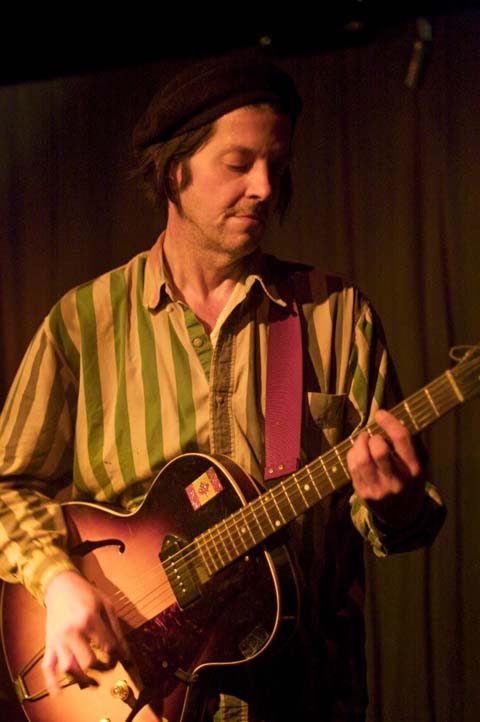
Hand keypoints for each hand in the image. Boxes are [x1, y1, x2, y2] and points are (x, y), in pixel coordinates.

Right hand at [42, 569, 125, 694]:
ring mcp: (59, 639)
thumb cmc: (86, 594)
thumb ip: (116, 629)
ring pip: (69, 667)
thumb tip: (126, 651)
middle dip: (102, 669)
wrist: (61, 585)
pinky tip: (59, 692)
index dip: (117, 656)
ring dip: (81, 679)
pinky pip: (48, 667)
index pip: (108, 647)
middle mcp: (73, 631)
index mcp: (89, 619)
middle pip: (89, 661)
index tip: (119, 657)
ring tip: (91, 681)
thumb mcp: (107, 605)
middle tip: (107, 668)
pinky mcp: (49, 644)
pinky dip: (52, 682)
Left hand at [346, 409, 425, 528]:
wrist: (403, 518)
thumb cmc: (409, 484)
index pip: (402, 440)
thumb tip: (388, 420)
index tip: (380, 414)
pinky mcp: (364, 494)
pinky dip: (352, 454)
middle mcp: (397, 481)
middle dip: (372, 437)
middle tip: (372, 436)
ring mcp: (379, 490)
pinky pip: (352, 468)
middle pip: (379, 450)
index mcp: (414, 470)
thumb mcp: (417, 468)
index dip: (389, 422)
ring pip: (361, 459)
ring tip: (363, 441)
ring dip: (359, 444)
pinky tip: (357, 453)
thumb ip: (407, 447)